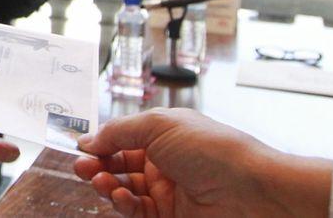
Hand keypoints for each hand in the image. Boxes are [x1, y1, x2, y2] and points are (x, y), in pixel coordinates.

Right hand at [74, 109, 331, 217]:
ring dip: (108, 185)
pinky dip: (123, 203)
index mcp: (165, 135)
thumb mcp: (160, 125)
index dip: (103, 143)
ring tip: (99, 181)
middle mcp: (165, 162)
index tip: (82, 148)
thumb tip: (90, 139)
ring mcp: (168, 191)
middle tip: (81, 167)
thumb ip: (120, 131)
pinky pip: (137, 210)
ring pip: (125, 189)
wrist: (251, 190)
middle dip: (98, 165)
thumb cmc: (214, 149)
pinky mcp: (170, 216)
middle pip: (121, 165)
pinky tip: (119, 196)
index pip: (124, 139)